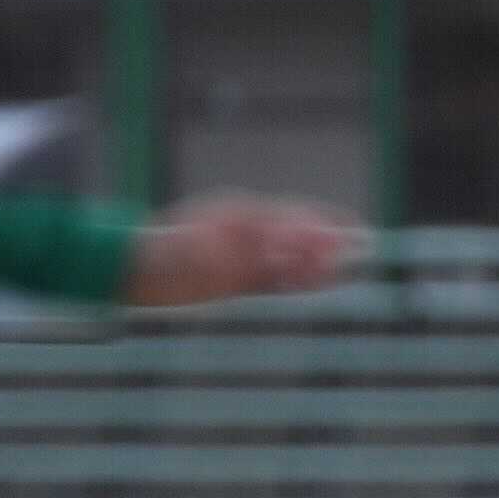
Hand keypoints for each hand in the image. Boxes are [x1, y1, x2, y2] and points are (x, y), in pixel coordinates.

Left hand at [125, 196, 360, 307]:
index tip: (341, 231)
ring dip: (318, 260)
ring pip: (291, 254)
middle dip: (327, 238)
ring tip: (347, 266)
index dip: (314, 224)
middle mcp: (245, 230)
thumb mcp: (184, 253)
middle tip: (359, 244)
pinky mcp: (241, 277)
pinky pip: (279, 276)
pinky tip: (321, 282)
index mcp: (236, 214)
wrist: (139, 270)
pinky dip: (301, 279)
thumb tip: (243, 256)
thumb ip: (214, 253)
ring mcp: (245, 253)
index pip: (283, 216)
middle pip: (294, 231)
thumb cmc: (160, 256)